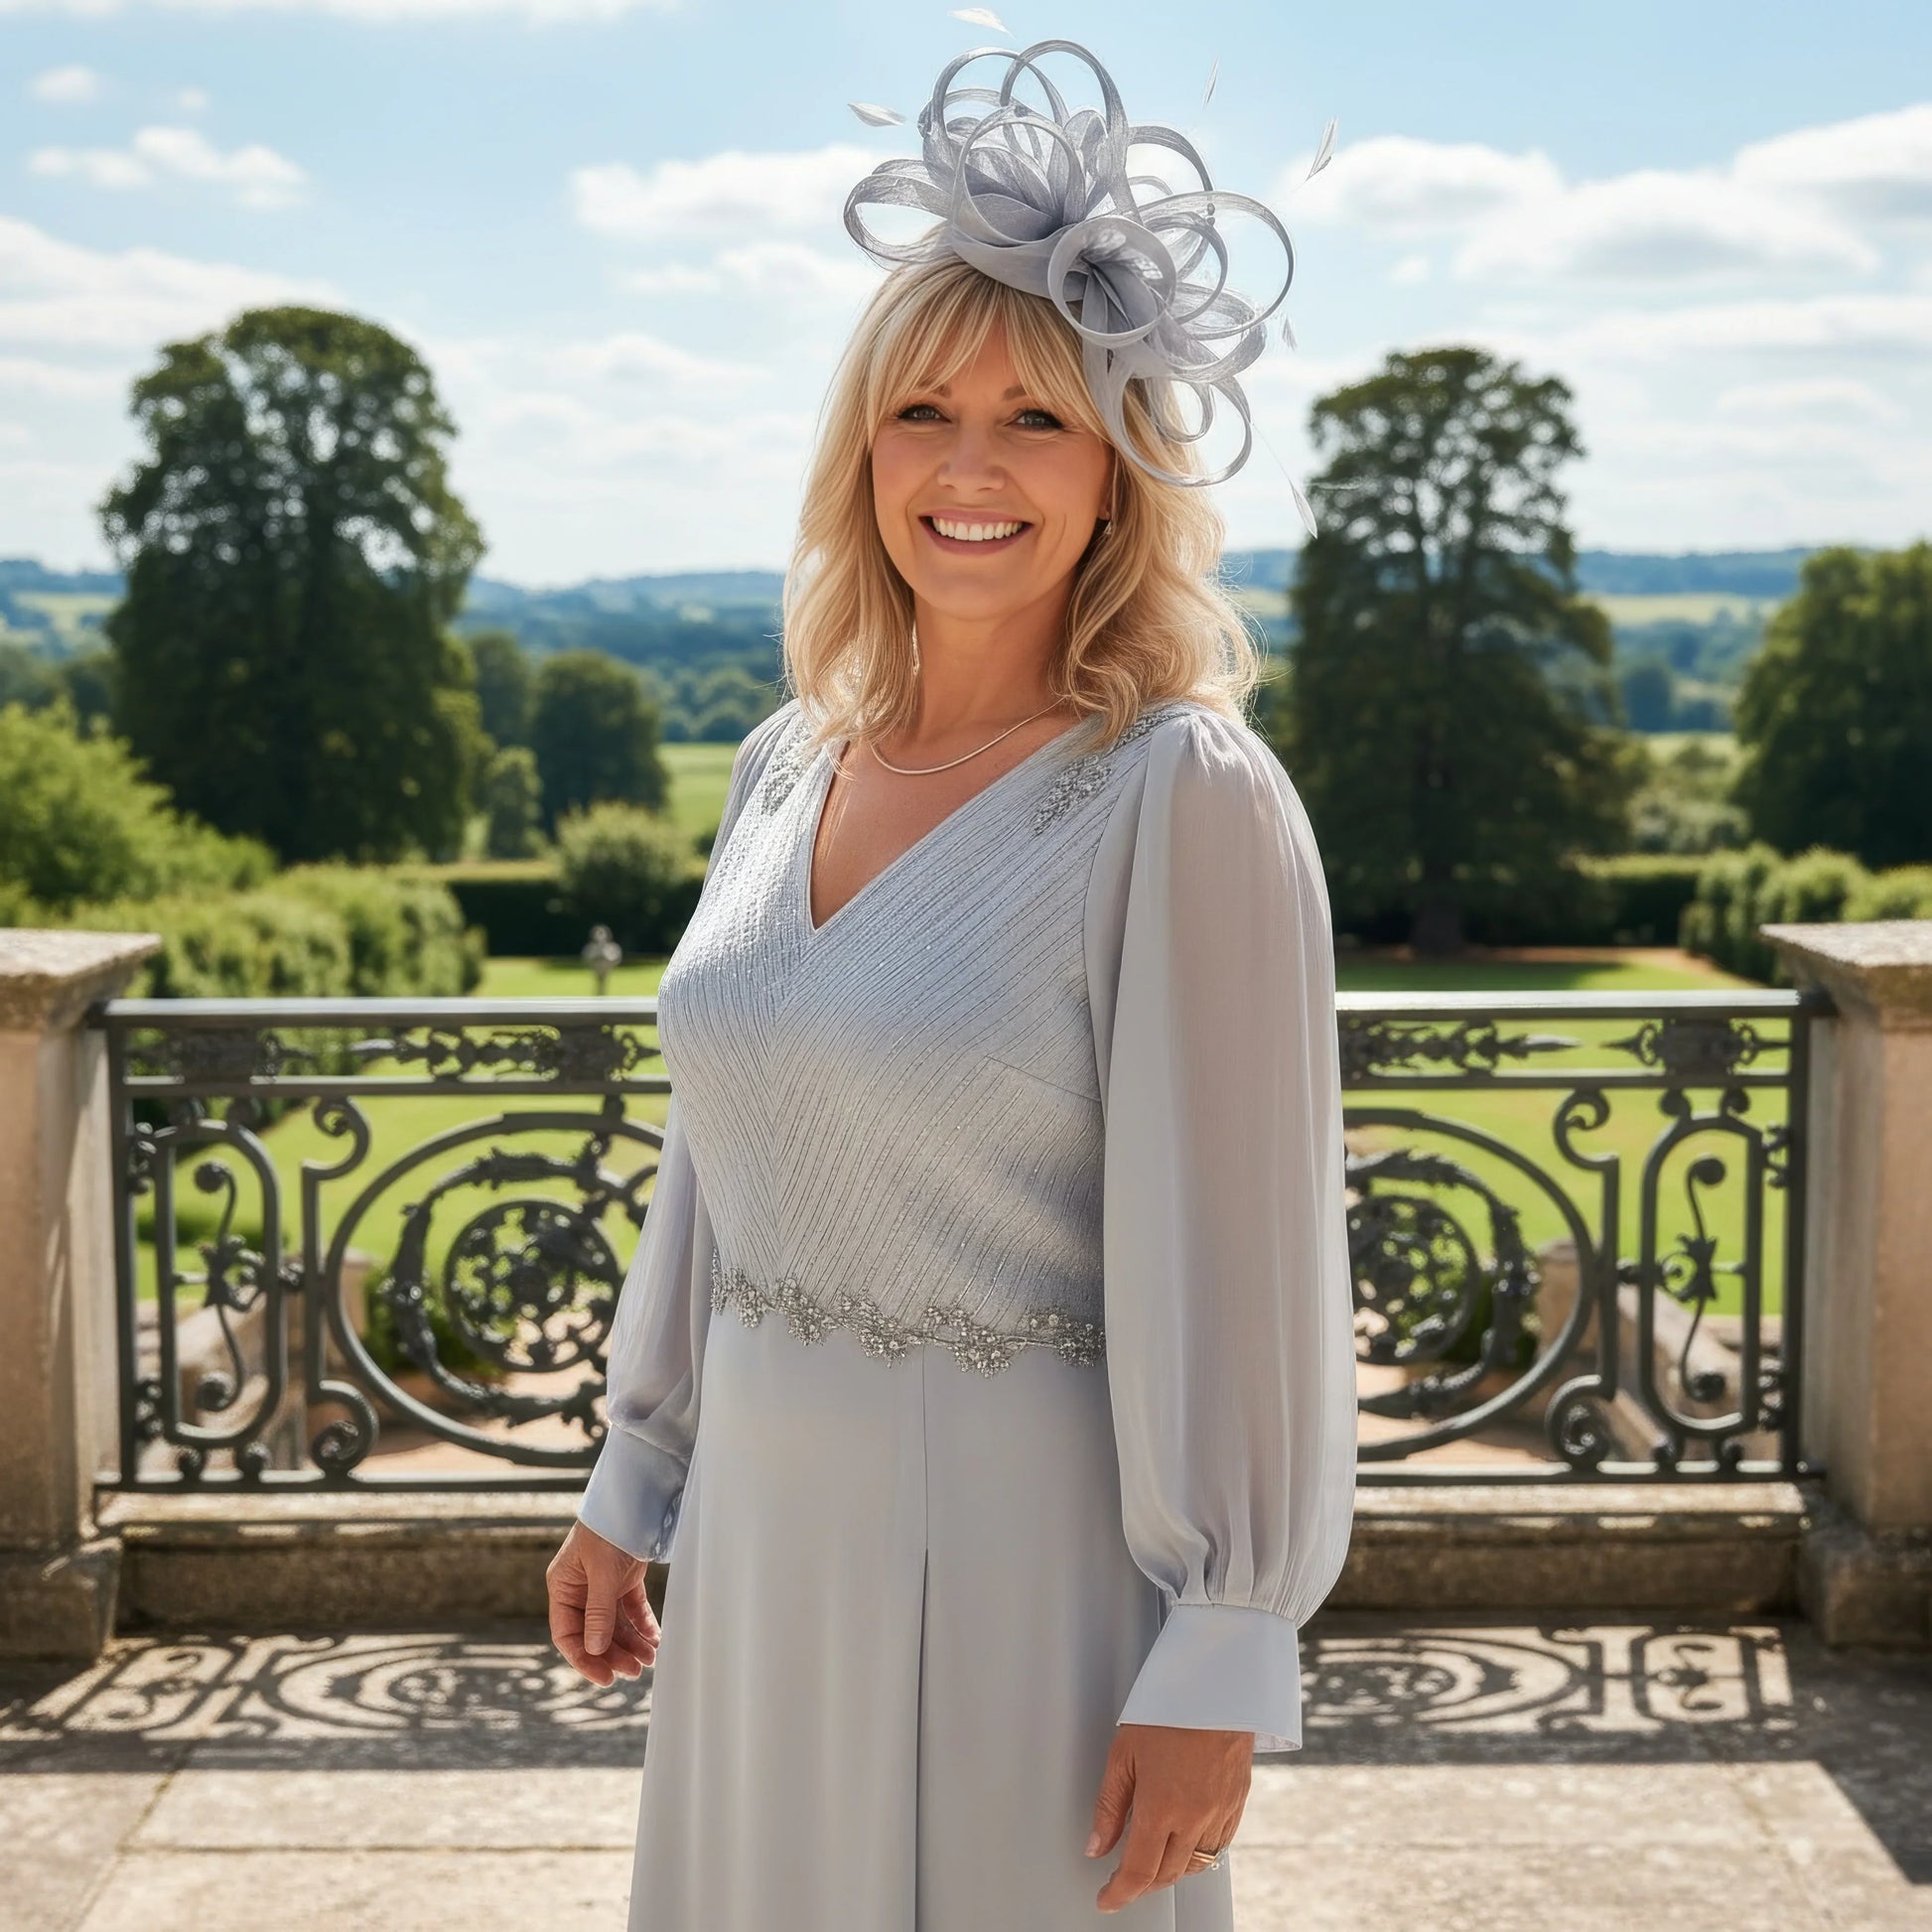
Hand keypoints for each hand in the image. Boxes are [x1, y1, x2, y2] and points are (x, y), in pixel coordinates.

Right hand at [547, 1519, 659, 1685]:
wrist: (634, 1498)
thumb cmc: (608, 1531)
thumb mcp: (602, 1574)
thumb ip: (599, 1613)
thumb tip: (595, 1650)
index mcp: (563, 1587)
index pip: (567, 1634)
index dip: (584, 1659)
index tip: (605, 1677)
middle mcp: (580, 1589)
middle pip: (594, 1633)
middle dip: (614, 1653)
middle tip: (636, 1670)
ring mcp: (602, 1585)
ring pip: (615, 1625)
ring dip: (632, 1643)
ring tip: (651, 1658)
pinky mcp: (624, 1579)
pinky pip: (632, 1610)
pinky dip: (643, 1625)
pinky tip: (656, 1639)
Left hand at [1085, 1722, 1250, 1913]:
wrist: (1216, 1684)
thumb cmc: (1167, 1708)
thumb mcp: (1123, 1753)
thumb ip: (1109, 1806)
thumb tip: (1096, 1846)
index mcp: (1162, 1806)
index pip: (1138, 1871)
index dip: (1119, 1893)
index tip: (1107, 1900)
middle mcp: (1194, 1817)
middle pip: (1166, 1874)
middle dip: (1142, 1884)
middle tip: (1122, 1879)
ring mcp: (1220, 1812)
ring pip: (1194, 1865)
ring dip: (1170, 1871)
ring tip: (1151, 1860)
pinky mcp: (1238, 1802)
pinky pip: (1218, 1846)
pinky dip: (1198, 1853)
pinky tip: (1184, 1841)